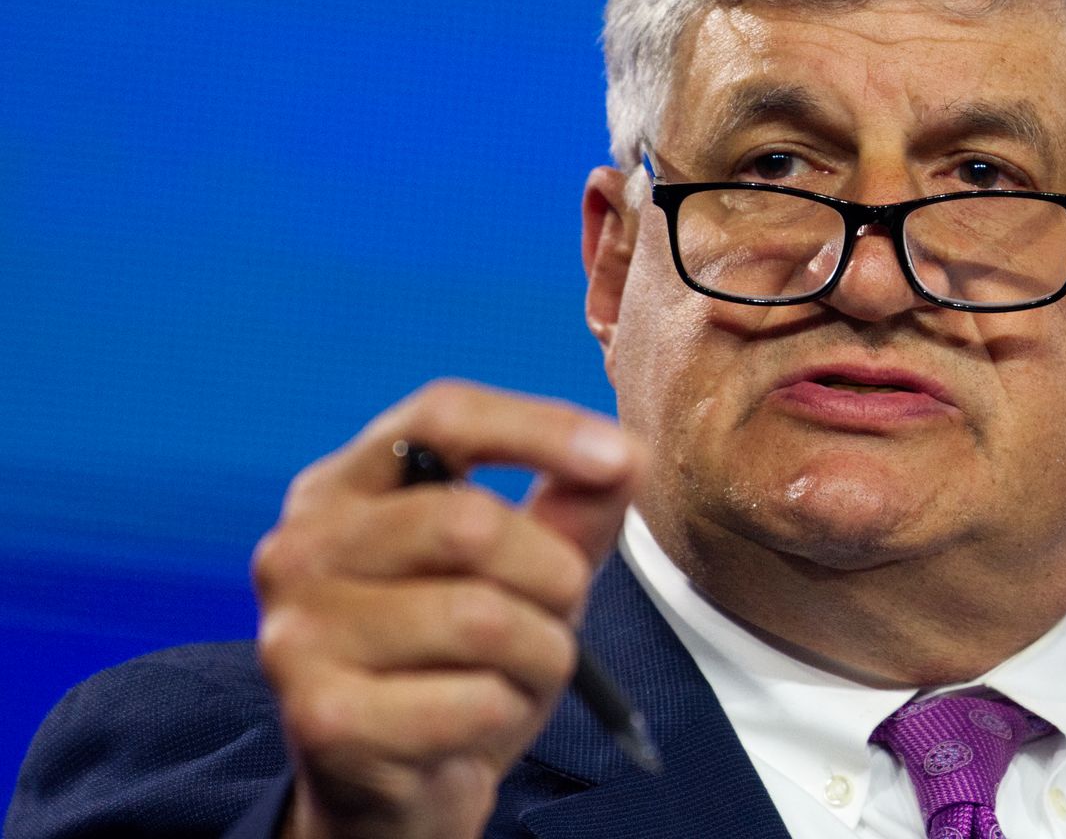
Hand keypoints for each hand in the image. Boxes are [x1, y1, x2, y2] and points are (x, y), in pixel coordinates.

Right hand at [251, 380, 642, 838]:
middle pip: (471, 523)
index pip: (441, 415)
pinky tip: (476, 722)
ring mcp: (298, 634)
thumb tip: (626, 458)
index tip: (621, 457)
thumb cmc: (456, 665)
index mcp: (344, 487)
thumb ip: (572, 512)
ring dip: (541, 654)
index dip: (539, 428)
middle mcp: (301, 548)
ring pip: (482, 619)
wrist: (394, 791)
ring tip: (521, 673)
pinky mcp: (320, 719)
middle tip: (561, 611)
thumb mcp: (522, 575)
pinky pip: (473, 700)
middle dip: (552, 575)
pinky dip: (507, 713)